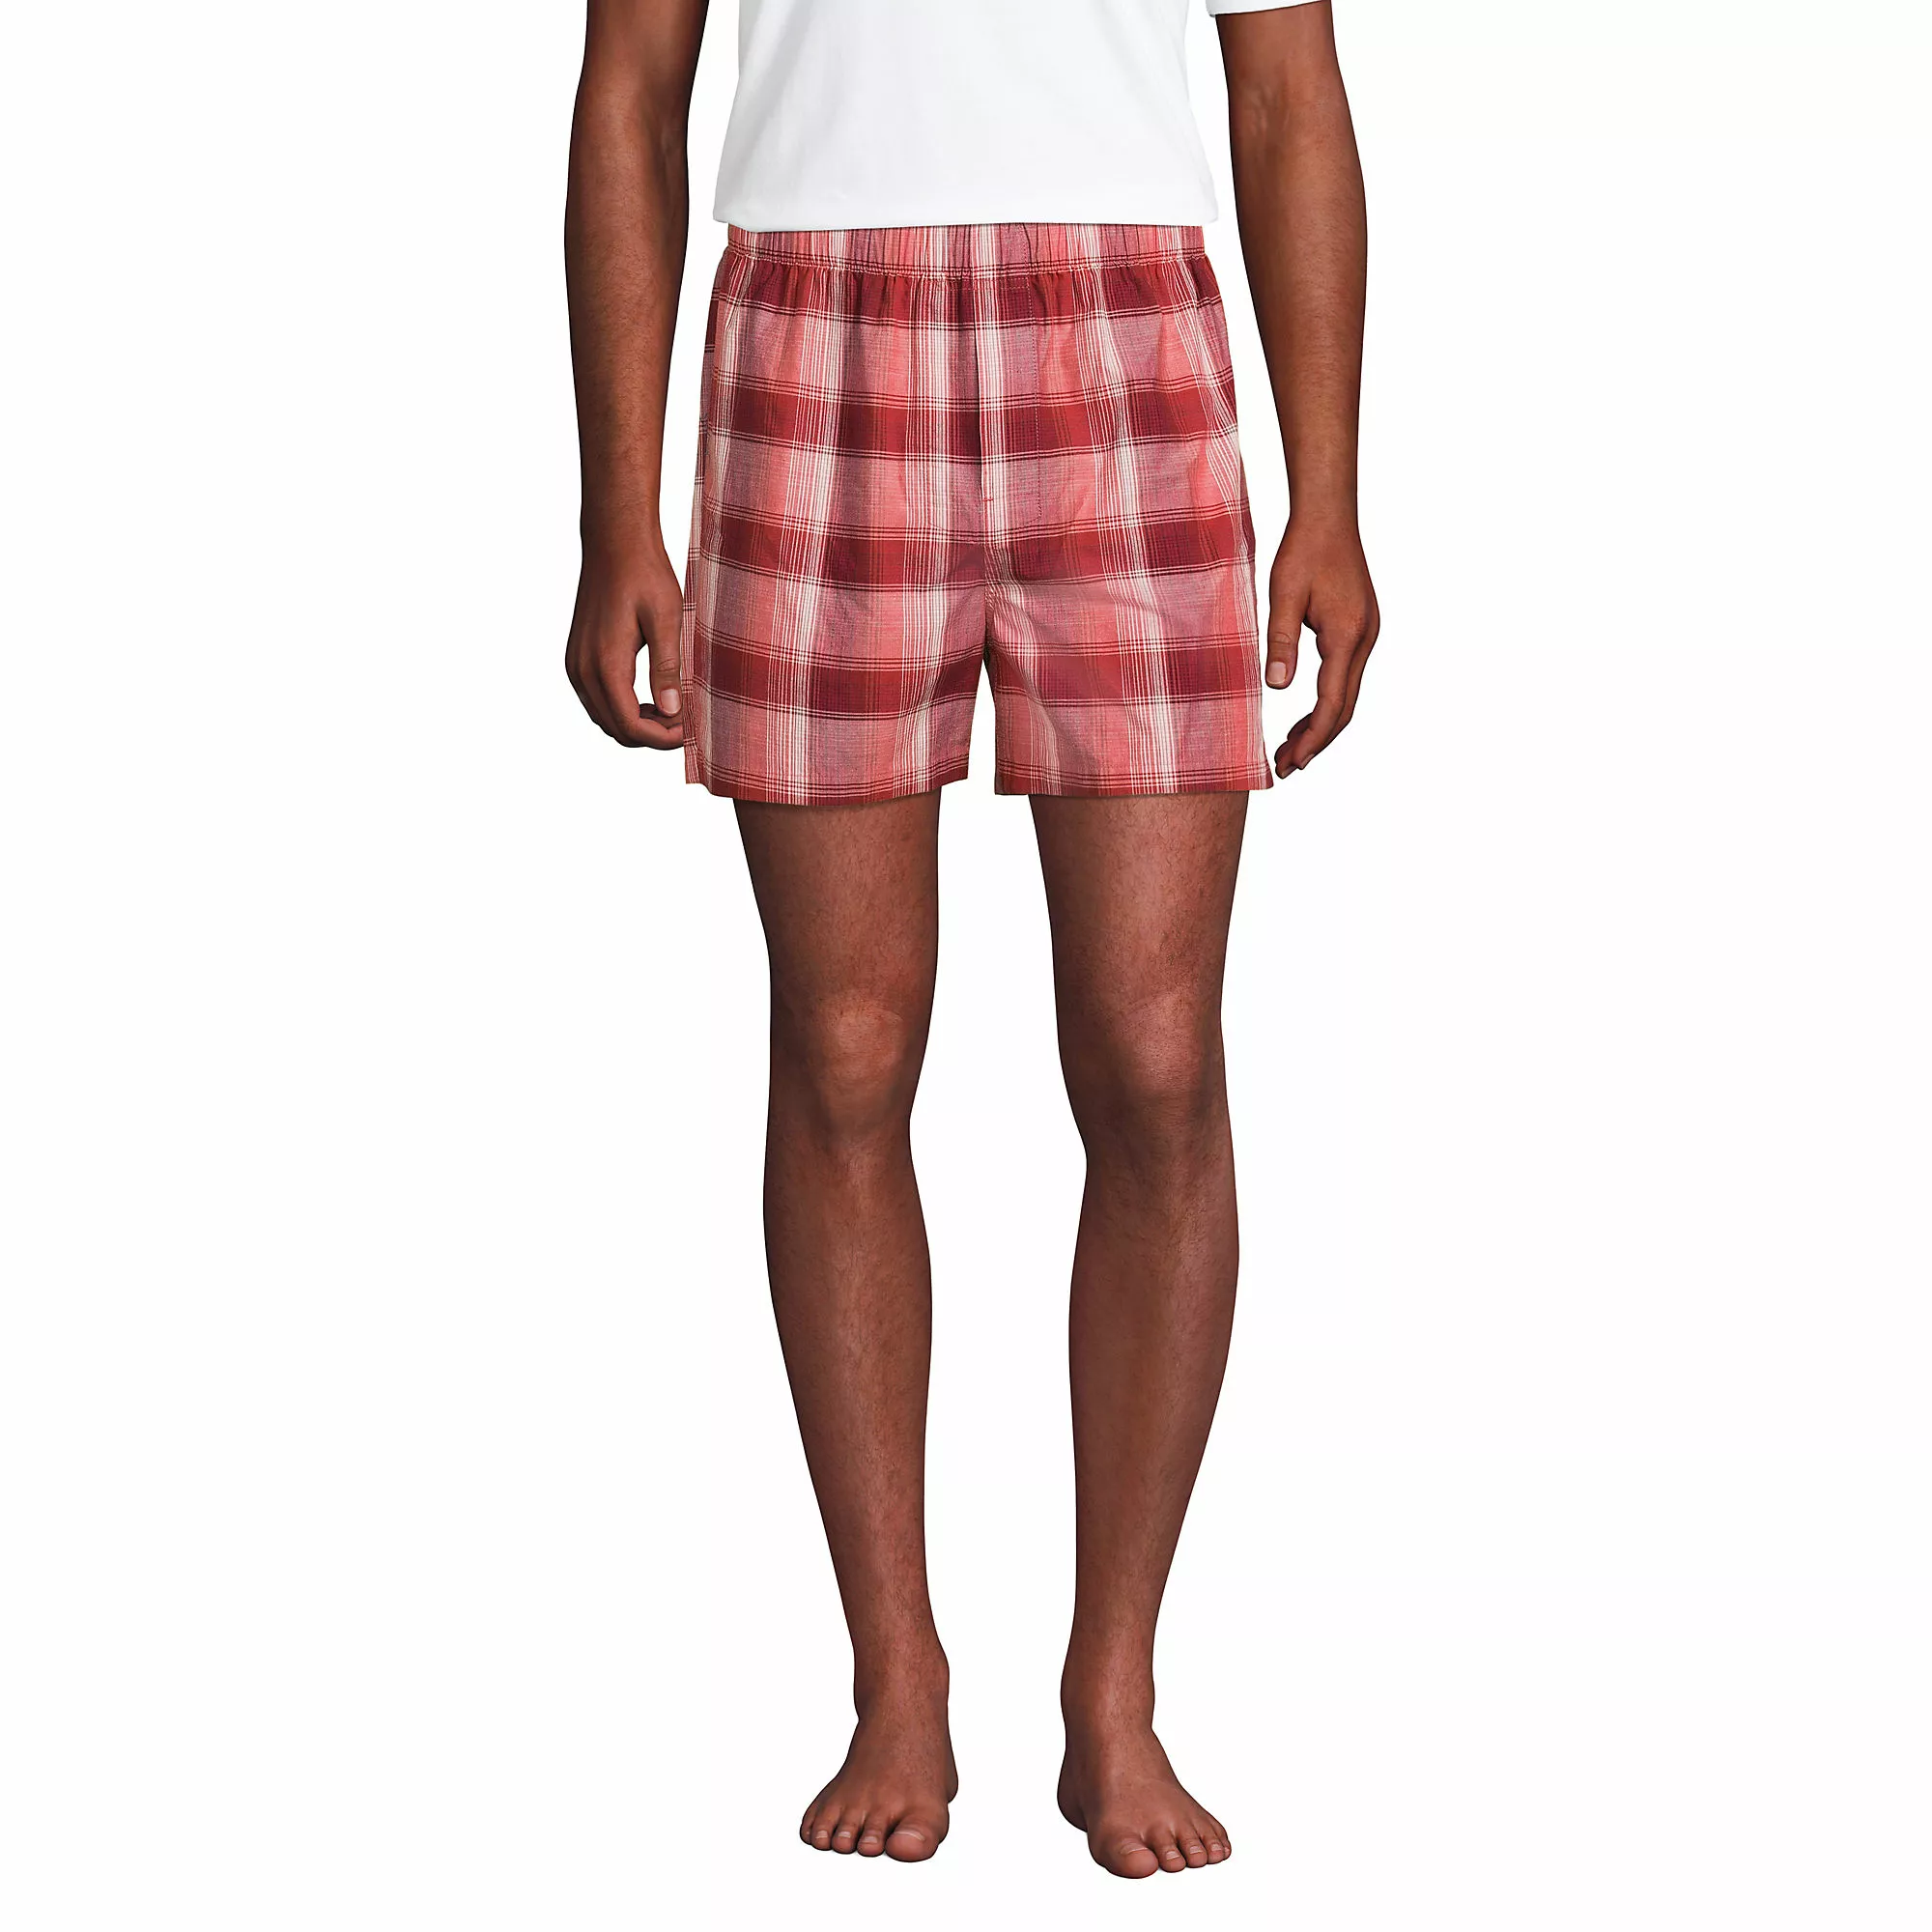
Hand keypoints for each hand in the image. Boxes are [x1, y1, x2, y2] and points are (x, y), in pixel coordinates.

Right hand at [564, 541, 686, 748]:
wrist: (615, 543)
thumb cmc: (645, 575)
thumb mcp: (666, 620)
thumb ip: (667, 668)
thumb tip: (672, 712)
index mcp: (605, 665)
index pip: (630, 725)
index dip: (662, 739)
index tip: (689, 731)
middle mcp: (583, 670)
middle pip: (615, 728)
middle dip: (651, 735)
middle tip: (684, 723)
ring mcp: (576, 664)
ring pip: (604, 718)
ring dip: (635, 724)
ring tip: (670, 711)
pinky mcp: (577, 657)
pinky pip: (596, 700)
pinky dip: (621, 709)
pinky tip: (649, 697)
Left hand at [1264, 518, 1379, 775]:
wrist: (1329, 516)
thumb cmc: (1302, 551)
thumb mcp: (1281, 595)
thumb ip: (1280, 641)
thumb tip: (1278, 688)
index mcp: (1347, 636)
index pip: (1333, 704)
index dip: (1312, 738)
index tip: (1291, 763)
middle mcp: (1364, 639)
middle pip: (1344, 708)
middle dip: (1315, 741)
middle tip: (1285, 768)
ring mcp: (1366, 635)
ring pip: (1346, 695)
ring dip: (1319, 725)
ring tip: (1288, 750)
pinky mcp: (1359, 629)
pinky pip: (1344, 677)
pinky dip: (1325, 702)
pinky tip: (1303, 715)